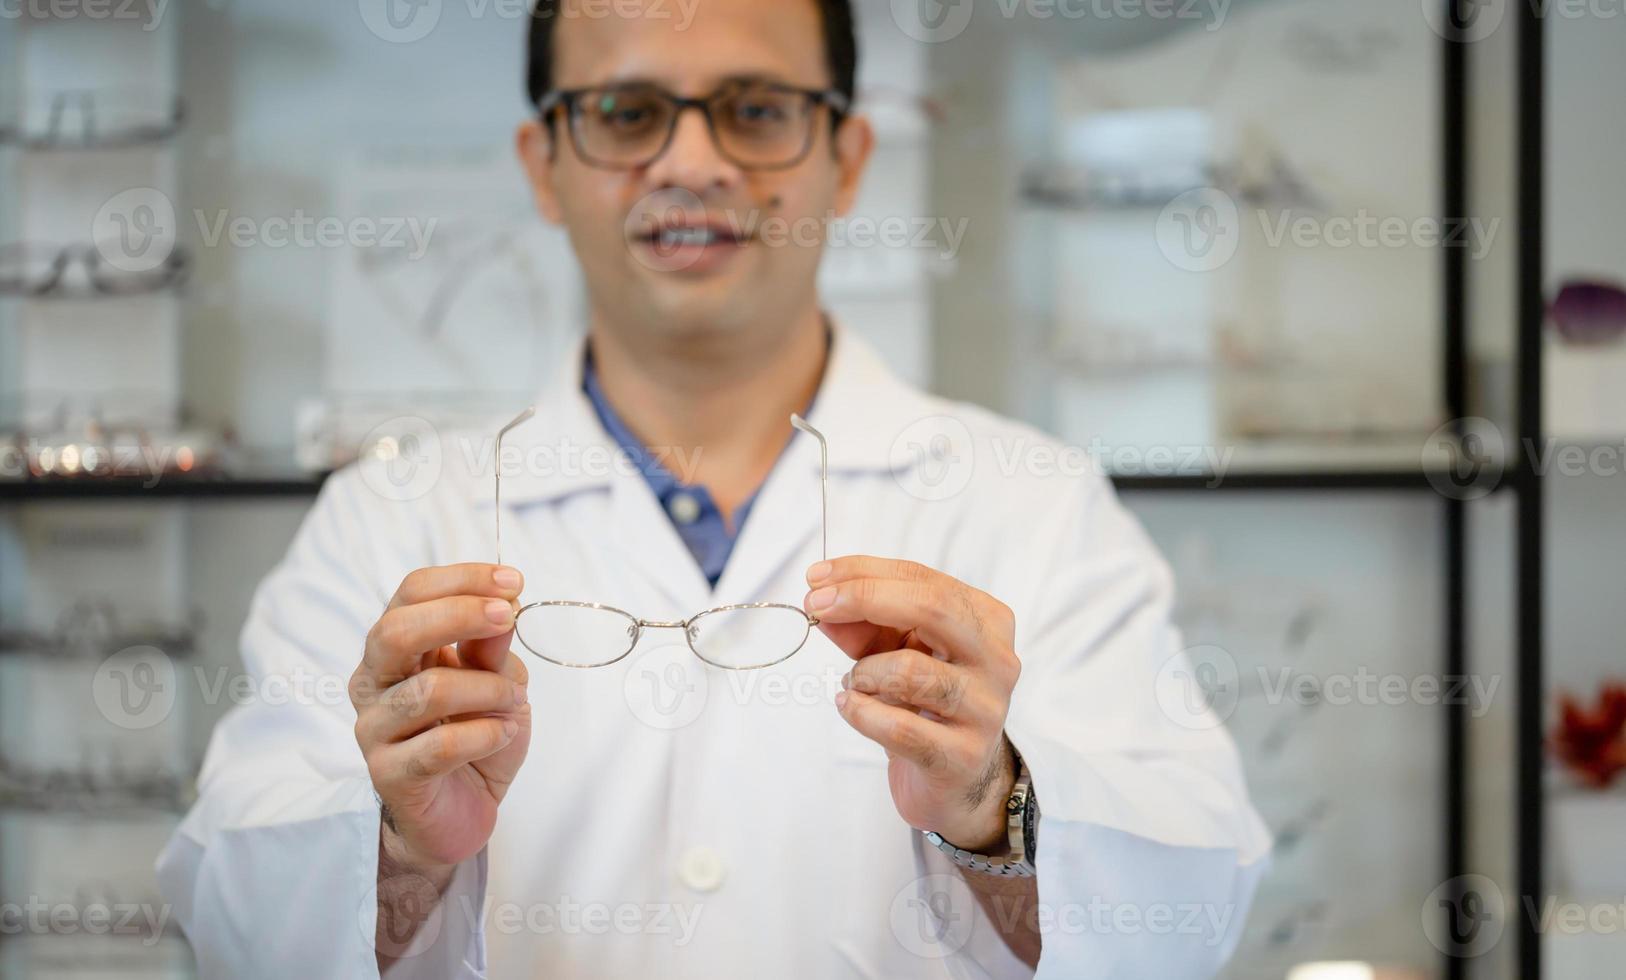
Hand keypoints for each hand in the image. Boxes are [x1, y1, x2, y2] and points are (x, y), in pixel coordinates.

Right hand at [350, 563, 531, 878]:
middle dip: (459, 616)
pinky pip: (440, 745)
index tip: (512, 582)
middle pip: (396, 632)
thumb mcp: (497, 680)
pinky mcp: (388, 775)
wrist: (463, 809)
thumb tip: (505, 602)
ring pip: (428, 691)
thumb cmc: (475, 735)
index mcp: (395, 648)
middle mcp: (373, 682)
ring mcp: (374, 730)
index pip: (411, 594)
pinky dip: (485, 734)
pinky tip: (502, 734)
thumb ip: (492, 646)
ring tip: (513, 702)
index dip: (461, 580)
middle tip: (507, 617)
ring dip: (488, 689)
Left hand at [804, 557, 1020, 851]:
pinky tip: (850, 707)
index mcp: (986, 620)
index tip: (816, 577)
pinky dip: (861, 713)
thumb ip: (863, 625)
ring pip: (911, 671)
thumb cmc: (924, 702)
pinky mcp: (963, 756)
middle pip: (933, 608)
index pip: (923, 579)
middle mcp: (997, 659)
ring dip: (864, 673)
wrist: (956, 779)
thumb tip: (822, 600)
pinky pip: (900, 727)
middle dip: (865, 599)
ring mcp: (985, 710)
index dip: (865, 572)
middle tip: (816, 607)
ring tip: (854, 683)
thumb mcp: (893, 651)